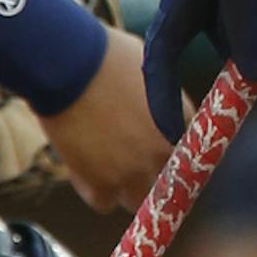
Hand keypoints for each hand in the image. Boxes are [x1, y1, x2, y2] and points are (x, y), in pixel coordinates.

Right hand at [37, 25, 174, 211]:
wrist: (69, 62)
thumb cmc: (104, 53)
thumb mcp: (148, 66)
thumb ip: (158, 93)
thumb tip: (154, 100)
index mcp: (180, 121)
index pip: (187, 153)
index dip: (167, 153)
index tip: (152, 150)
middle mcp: (164, 151)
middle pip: (167, 183)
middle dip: (149, 174)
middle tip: (126, 160)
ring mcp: (134, 170)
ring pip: (138, 200)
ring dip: (124, 188)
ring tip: (104, 167)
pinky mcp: (101, 183)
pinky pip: (104, 203)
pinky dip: (93, 190)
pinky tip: (83, 170)